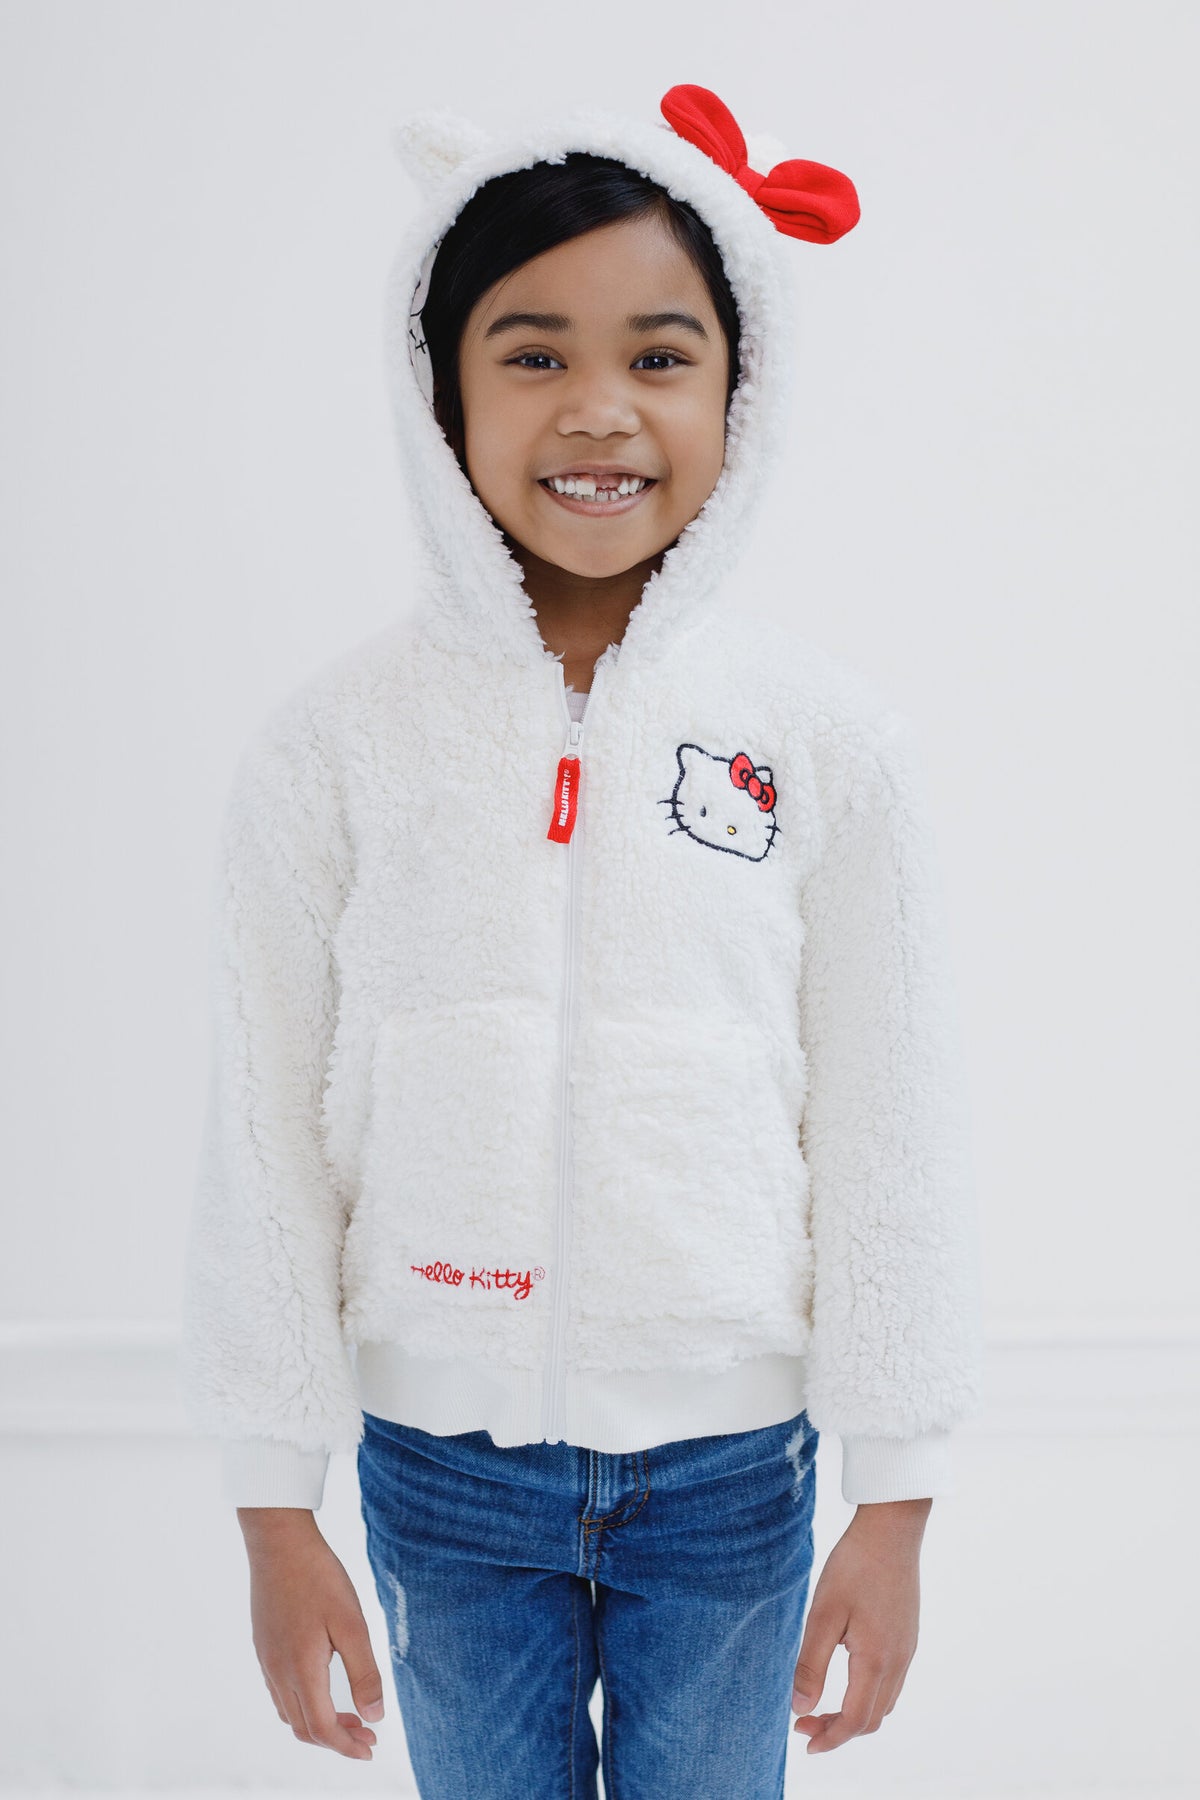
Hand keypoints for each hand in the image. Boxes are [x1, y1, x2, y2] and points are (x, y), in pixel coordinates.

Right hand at [238, 1508, 385, 1761]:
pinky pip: (280, 1693)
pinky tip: (322, 1689)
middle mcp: (278, 1672)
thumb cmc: (319, 1578)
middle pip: (304, 1728)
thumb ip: (363, 1672)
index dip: (347, 1746)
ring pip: (289, 1713)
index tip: (371, 1748)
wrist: (279, 1543)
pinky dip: (303, 1705)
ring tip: (350, 1715)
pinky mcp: (263, 1646)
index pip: (322, 1729)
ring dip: (319, 1724)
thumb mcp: (352, 1623)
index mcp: (301, 1670)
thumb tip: (375, 1716)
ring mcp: (267, 1660)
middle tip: (367, 1734)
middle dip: (337, 1739)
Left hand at [790, 1498, 928, 1754]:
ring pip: (885, 1702)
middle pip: (872, 1718)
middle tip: (805, 1722)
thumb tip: (800, 1707)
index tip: (804, 1741)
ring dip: (855, 1714)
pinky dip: (869, 1695)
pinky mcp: (908, 1635)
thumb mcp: (824, 1614)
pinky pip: (892, 1682)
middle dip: (839, 1730)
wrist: (891, 1529)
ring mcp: (907, 1649)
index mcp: (876, 1660)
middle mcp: (898, 1661)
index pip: (855, 1719)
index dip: (830, 1737)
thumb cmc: (854, 1566)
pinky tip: (847, 1679)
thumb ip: (812, 1664)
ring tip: (822, 1705)